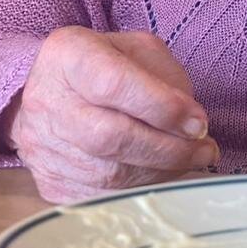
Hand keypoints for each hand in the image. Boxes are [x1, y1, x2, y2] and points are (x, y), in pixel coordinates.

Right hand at [9, 28, 218, 203]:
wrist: (51, 96)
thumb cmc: (104, 68)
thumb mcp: (137, 50)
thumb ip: (166, 77)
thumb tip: (190, 124)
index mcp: (67, 56)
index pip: (114, 84)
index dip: (163, 108)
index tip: (198, 123)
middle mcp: (47, 102)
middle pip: (111, 136)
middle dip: (169, 148)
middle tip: (203, 148)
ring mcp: (43, 148)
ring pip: (111, 174)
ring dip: (163, 171)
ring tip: (192, 159)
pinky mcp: (51, 184)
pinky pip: (105, 197)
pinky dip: (142, 188)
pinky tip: (162, 172)